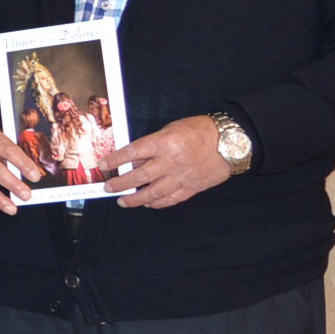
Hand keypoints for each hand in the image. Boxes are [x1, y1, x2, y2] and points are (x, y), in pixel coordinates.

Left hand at [98, 115, 235, 209]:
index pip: (132, 152)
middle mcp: (171, 161)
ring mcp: (182, 177)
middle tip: (108, 187)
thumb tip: (134, 161)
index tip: (103, 164)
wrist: (231, 142)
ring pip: (153, 193)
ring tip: (122, 201)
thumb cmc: (200, 131)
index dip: (115, 160)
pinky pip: (170, 199)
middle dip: (120, 183)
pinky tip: (147, 203)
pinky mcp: (192, 188)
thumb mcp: (171, 130)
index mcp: (164, 142)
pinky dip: (157, 203)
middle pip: (139, 176)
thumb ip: (153, 146)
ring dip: (134, 199)